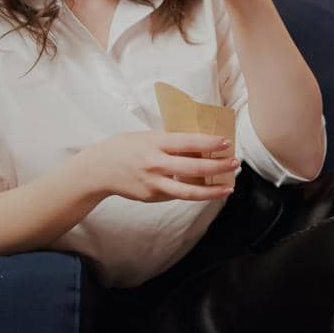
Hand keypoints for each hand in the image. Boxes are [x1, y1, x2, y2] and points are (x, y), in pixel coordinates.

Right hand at [78, 131, 238, 202]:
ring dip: (212, 191)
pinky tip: (208, 191)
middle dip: (218, 166)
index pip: (188, 142)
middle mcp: (155, 164)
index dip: (209, 143)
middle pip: (193, 168)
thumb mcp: (147, 136)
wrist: (98, 169)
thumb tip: (199, 140)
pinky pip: (177, 195)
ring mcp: (154, 183)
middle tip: (235, 163)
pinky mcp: (152, 196)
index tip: (226, 143)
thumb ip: (170, 140)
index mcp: (155, 143)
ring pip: (188, 191)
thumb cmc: (126, 147)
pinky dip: (194, 193)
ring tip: (228, 188)